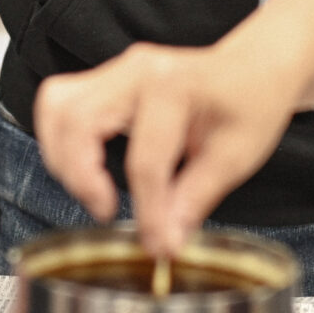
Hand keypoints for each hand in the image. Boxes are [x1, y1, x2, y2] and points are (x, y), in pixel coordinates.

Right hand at [33, 37, 307, 259]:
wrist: (256, 66)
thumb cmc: (251, 103)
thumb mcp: (236, 157)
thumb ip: (194, 199)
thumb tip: (164, 243)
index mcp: (174, 86)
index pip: (145, 161)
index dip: (148, 212)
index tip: (158, 246)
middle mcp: (137, 70)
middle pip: (78, 122)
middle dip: (82, 177)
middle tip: (106, 210)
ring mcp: (117, 69)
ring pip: (58, 107)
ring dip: (62, 156)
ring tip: (93, 190)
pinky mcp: (105, 78)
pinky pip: (62, 103)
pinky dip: (61, 138)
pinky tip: (85, 165)